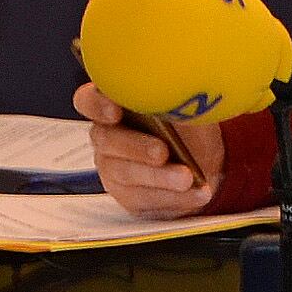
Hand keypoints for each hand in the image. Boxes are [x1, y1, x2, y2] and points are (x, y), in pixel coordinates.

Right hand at [72, 81, 225, 216]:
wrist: (203, 163)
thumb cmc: (188, 128)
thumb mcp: (186, 109)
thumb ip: (176, 100)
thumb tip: (183, 92)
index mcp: (114, 105)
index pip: (88, 100)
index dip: (97, 105)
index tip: (116, 111)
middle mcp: (107, 137)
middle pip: (108, 140)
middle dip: (136, 147)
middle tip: (162, 152)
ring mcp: (114, 169)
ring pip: (128, 173)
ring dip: (160, 177)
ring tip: (188, 177)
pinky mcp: (129, 196)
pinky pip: (147, 199)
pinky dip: (175, 197)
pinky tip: (197, 193)